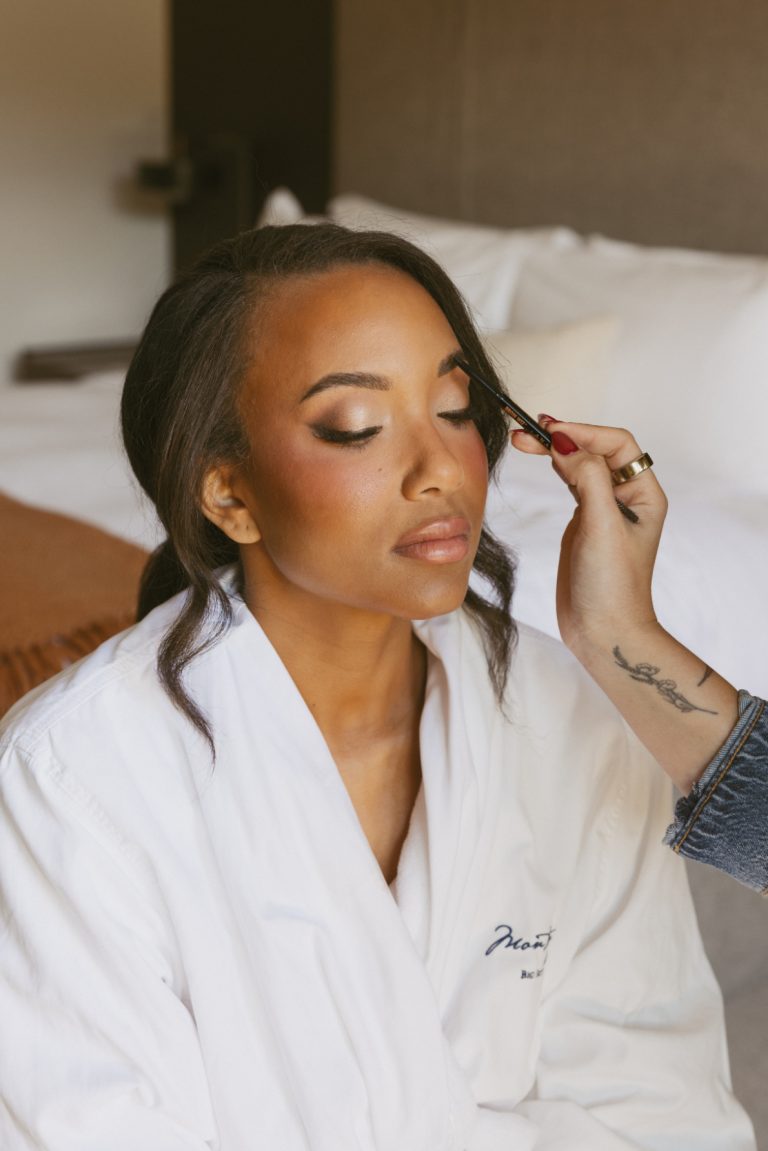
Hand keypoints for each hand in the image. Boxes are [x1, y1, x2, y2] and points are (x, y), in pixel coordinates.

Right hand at [510, 419, 667, 656]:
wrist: (602, 631)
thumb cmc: (612, 585)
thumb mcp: (602, 526)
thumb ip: (588, 478)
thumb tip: (566, 445)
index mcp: (643, 494)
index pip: (617, 445)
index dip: (584, 433)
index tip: (551, 431)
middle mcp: (626, 497)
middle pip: (596, 450)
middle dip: (564, 436)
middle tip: (527, 430)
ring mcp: (603, 510)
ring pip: (580, 464)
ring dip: (554, 449)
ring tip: (523, 439)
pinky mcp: (582, 523)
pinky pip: (571, 483)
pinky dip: (554, 468)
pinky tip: (540, 458)